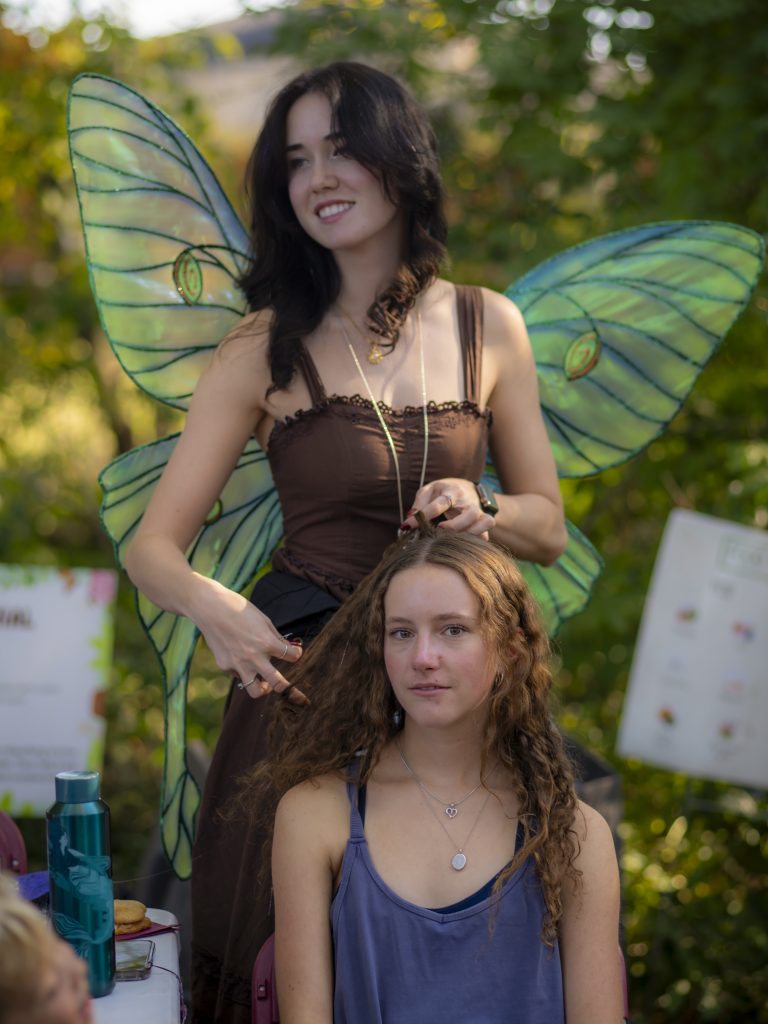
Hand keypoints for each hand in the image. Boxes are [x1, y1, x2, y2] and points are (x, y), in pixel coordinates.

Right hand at [191, 580, 307, 703]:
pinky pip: (238, 675)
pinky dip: (243, 670)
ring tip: (265, 683)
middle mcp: (254, 657)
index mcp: (266, 642)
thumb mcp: (263, 620)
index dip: (297, 654)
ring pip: (255, 691)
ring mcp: (238, 664)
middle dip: (289, 691)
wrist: (210, 608)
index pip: (291, 657)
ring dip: (263, 689)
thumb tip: (289, 650)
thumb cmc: (238, 610)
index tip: (295, 653)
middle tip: (293, 692)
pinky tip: (240, 657)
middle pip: (278, 684)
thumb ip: (276, 638)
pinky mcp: (225, 666)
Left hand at [402, 478, 495, 537]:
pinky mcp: (484, 522)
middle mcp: (469, 502)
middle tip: (440, 530)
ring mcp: (479, 513)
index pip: (440, 503)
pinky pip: (487, 533)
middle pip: (470, 514)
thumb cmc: (443, 491)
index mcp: (453, 491)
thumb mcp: (429, 490)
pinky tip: (466, 546)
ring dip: (471, 534)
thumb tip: (410, 519)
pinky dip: (479, 540)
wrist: (467, 489)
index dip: (424, 515)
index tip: (408, 525)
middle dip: (455, 525)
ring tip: (454, 540)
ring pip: (485, 522)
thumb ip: (419, 504)